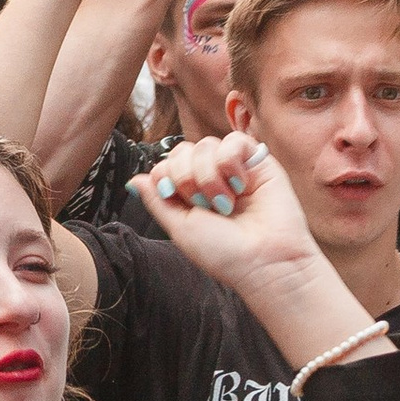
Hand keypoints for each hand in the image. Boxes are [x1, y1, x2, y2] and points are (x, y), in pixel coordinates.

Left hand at [131, 135, 320, 289]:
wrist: (265, 260)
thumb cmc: (224, 253)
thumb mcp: (180, 228)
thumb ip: (156, 200)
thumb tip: (133, 180)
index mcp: (189, 195)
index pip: (165, 164)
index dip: (166, 177)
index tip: (177, 199)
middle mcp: (210, 179)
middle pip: (181, 151)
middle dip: (186, 177)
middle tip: (205, 205)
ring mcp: (234, 169)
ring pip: (205, 145)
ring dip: (209, 176)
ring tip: (226, 203)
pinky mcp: (258, 161)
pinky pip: (234, 140)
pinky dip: (231, 162)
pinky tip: (241, 185)